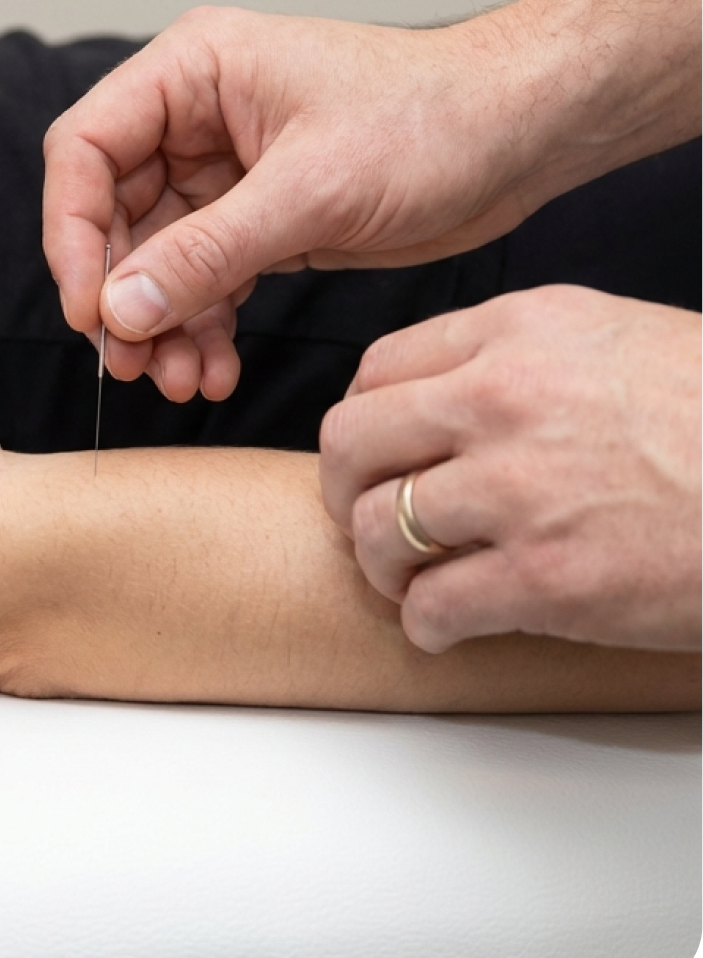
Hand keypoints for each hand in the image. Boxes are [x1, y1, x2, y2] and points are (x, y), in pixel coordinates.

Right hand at [43, 4, 561, 399]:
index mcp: (194, 71)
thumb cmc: (431, 120)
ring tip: (184, 380)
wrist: (518, 136)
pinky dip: (204, 325)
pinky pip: (205, 280)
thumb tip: (121, 308)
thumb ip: (208, 251)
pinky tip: (216, 368)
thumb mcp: (313, 190)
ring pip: (157, 258)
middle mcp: (198, 118)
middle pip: (113, 213)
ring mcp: (228, 172)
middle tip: (134, 364)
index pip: (86, 146)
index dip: (71, 231)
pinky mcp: (262, 219)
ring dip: (163, 323)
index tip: (89, 310)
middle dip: (122, 294)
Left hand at [319, 284, 702, 652]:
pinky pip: (430, 608)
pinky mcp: (546, 580)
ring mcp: (519, 490)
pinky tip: (451, 624)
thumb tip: (443, 394)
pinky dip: (427, 626)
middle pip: (351, 442)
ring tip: (413, 578)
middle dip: (347, 489)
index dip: (365, 418)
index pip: (378, 367)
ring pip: (377, 529)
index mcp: (517, 331)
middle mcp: (501, 399)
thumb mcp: (610, 338)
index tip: (377, 451)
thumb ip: (516, 356)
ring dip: (383, 565)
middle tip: (367, 515)